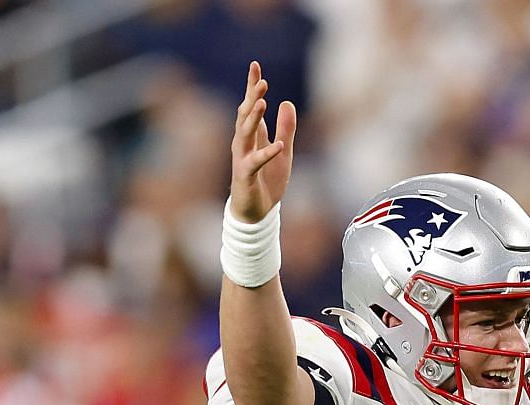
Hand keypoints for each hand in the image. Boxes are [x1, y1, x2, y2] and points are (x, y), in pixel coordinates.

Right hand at [230, 61, 296, 223]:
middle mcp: (243, 143)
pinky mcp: (246, 176)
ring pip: (245, 134)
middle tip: (261, 81)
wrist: (256, 213)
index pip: (250, 106)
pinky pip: (255, 162)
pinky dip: (267, 153)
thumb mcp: (283, 152)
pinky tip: (278, 146)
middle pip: (245, 115)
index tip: (255, 65)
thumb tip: (286, 102)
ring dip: (253, 118)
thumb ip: (285, 129)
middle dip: (251, 97)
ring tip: (261, 102)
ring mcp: (242, 158)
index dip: (252, 86)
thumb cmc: (267, 181)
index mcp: (251, 136)